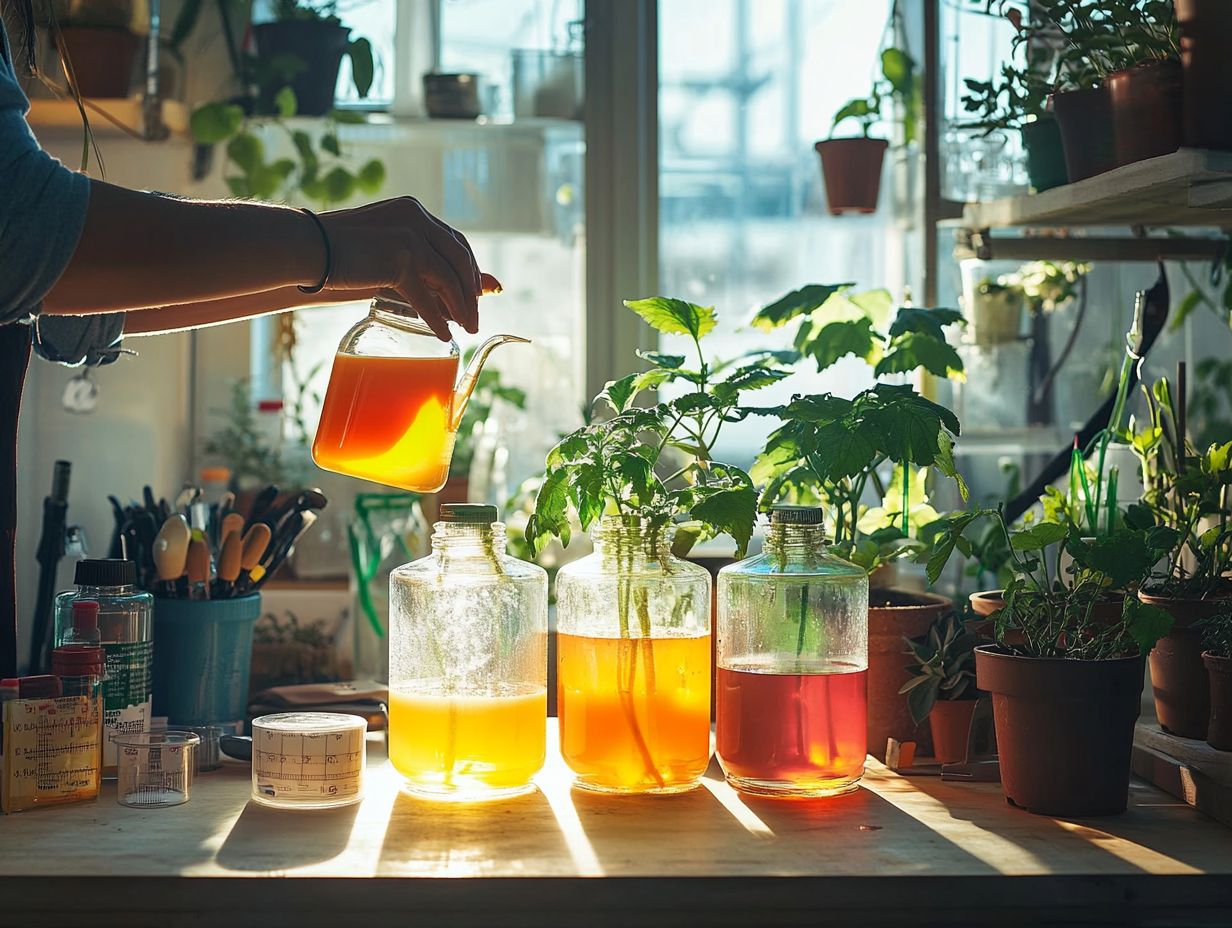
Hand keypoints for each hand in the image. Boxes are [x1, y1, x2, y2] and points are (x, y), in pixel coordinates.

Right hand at [320, 197, 501, 339]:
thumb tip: (444, 276)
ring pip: (448, 279)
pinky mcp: (399, 260)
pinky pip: (426, 296)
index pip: (455, 242)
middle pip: (459, 259)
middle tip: (475, 319)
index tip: (475, 294)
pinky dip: (437, 318)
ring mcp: (410, 237)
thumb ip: (417, 261)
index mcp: (414, 212)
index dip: (469, 270)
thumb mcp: (387, 250)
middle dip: (471, 292)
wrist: (308, 247)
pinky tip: (444, 334)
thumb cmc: (341, 251)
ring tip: (467, 329)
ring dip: (462, 307)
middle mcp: (417, 219)